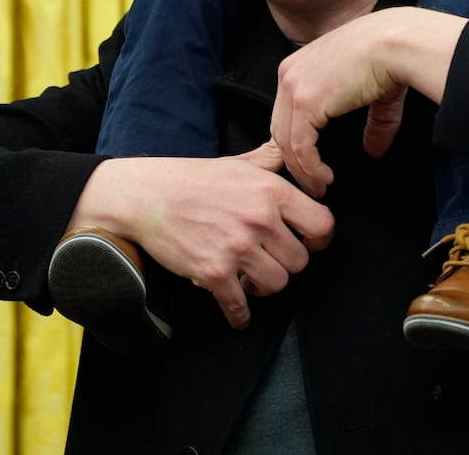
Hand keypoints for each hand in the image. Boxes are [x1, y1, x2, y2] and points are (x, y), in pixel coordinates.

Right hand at [69, 142, 332, 329]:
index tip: (310, 243)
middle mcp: (260, 219)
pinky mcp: (215, 272)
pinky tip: (239, 312)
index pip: (322, 224)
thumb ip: (271, 160)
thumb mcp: (238, 162)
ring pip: (277, 284)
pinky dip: (240, 314)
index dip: (319, 239)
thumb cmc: (191, 178)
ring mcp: (238, 248)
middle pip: (300, 261)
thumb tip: (293, 154)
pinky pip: (241, 306)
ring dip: (264, 285)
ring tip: (251, 277)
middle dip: (286, 263)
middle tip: (270, 259)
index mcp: (271, 190)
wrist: (146, 196)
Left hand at [270, 8, 467, 195]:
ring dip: (302, 171)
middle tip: (313, 183)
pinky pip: (300, 147)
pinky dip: (309, 169)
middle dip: (295, 161)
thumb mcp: (376, 95)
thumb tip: (375, 150)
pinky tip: (324, 178)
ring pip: (286, 142)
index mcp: (299, 66)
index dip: (296, 143)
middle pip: (280, 129)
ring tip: (319, 187)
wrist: (396, 43)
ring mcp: (294, 87)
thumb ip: (372, 123)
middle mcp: (289, 74)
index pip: (285, 113)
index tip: (312, 166)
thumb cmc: (390, 57)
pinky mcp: (304, 102)